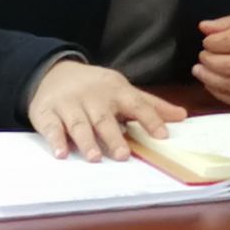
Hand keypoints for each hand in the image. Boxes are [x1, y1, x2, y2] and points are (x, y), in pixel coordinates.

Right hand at [29, 61, 186, 161]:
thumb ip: (151, 106)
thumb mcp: (124, 90)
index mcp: (116, 91)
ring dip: (86, 141)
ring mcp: (69, 104)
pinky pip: (51, 127)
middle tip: (123, 155)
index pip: (136, 104)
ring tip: (95, 157)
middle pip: (104, 118)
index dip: (149, 119)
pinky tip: (61, 153)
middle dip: (113, 136)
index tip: (162, 135)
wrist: (54, 71)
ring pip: (78, 124)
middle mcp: (93, 98)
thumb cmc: (97, 87)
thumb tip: (182, 116)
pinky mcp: (47, 112)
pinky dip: (55, 140)